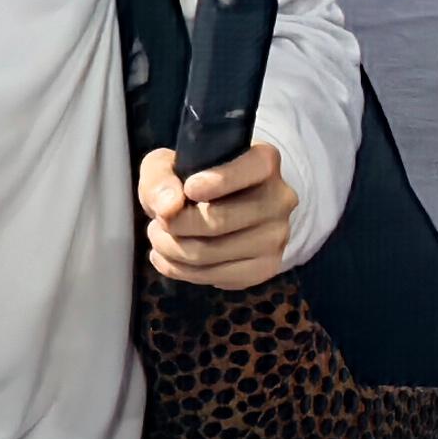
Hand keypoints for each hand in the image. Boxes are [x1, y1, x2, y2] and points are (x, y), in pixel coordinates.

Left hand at [140, 141, 296, 289]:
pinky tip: (172, 259)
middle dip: (175, 225)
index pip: (251, 170)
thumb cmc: (193, 180)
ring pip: (212, 253)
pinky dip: (183, 271)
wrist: (223, 208)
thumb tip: (169, 207)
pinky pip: (218, 277)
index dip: (218, 181)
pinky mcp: (267, 266)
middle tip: (157, 223)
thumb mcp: (168, 165)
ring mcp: (277, 236)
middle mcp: (280, 199)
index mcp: (264, 161)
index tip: (189, 189)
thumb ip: (161, 177)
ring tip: (161, 240)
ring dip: (173, 250)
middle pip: (219, 221)